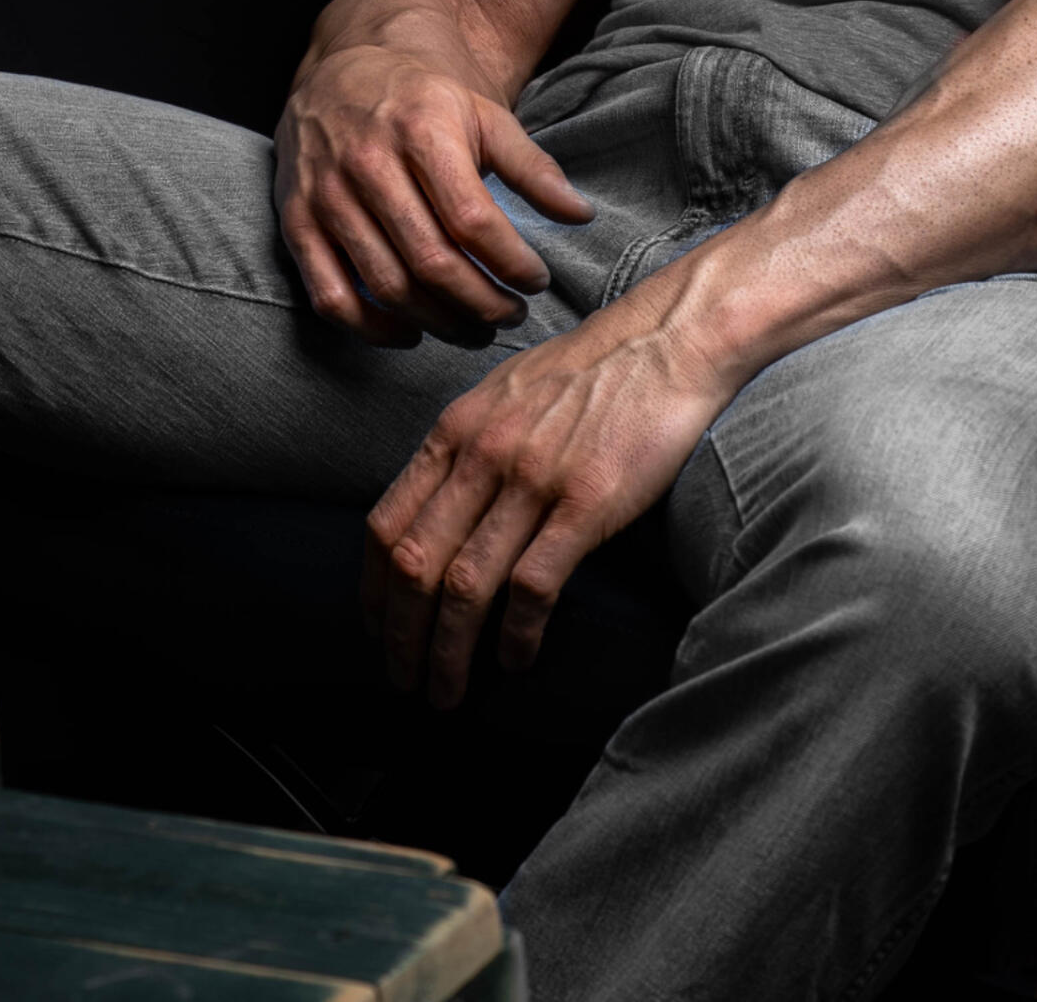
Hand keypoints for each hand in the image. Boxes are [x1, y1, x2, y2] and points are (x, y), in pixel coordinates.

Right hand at [276, 45, 592, 342]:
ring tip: (473, 328)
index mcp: (420, 129)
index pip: (472, 221)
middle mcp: (366, 162)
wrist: (343, 64)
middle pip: (432, 261)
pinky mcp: (296, 220)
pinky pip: (330, 295)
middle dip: (482, 303)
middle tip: (510, 315)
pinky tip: (410, 333)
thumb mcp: (485, 114)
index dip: (510, 264)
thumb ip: (533, 167)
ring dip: (439, 322)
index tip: (535, 281)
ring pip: (387, 285)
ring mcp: (325, 195)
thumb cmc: (423, 98)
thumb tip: (581, 216)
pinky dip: (371, 328)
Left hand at [360, 306, 726, 705]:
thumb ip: (463, 450)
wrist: (665, 343)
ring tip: (449, 692)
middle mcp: (481, 455)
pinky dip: (517, 634)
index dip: (371, 591)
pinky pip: (532, 585)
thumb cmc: (588, 373)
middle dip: (400, 636)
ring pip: (465, 585)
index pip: (386, 525)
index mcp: (454, 431)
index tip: (375, 632)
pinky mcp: (586, 503)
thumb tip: (433, 511)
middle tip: (403, 682)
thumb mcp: (501, 397)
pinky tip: (516, 660)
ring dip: (449, 651)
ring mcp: (531, 479)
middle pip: (415, 565)